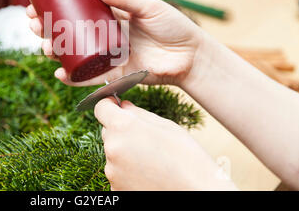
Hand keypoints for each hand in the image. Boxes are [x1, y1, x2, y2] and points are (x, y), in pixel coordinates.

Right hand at [27, 0, 204, 85]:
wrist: (192, 55)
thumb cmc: (173, 27)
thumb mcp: (147, 6)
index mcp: (109, 19)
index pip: (76, 13)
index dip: (54, 10)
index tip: (35, 6)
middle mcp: (103, 37)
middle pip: (68, 34)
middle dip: (46, 30)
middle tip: (32, 25)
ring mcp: (106, 56)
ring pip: (73, 55)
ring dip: (54, 52)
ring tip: (44, 47)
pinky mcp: (114, 74)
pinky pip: (89, 78)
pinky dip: (73, 77)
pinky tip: (59, 72)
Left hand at [95, 98, 237, 190]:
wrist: (197, 193)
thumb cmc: (187, 158)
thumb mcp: (166, 126)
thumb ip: (138, 113)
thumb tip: (122, 106)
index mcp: (123, 126)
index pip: (101, 108)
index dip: (109, 105)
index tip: (115, 106)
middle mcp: (112, 147)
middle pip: (108, 132)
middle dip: (121, 132)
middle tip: (145, 139)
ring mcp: (112, 171)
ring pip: (113, 153)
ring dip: (125, 153)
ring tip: (151, 160)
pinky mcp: (115, 188)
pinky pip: (117, 173)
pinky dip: (127, 172)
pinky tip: (147, 174)